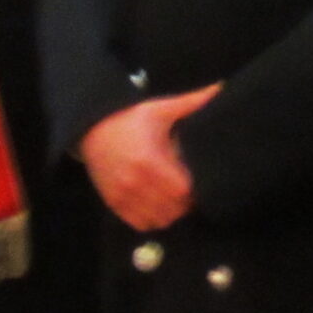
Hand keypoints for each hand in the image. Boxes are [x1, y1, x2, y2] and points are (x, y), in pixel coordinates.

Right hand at [79, 83, 218, 231]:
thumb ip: (192, 102)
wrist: (91, 128)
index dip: (194, 190)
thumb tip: (221, 88)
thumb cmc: (129, 118)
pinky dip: (152, 219)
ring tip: (172, 198)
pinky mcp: (114, 203)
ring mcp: (123, 195)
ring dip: (170, 213)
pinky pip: (140, 224)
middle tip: (187, 189)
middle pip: (173, 209)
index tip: (196, 181)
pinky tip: (156, 204)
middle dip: (185, 202)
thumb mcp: (160, 108)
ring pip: (159, 220)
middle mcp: (136, 182)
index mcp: (150, 160)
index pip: (182, 191)